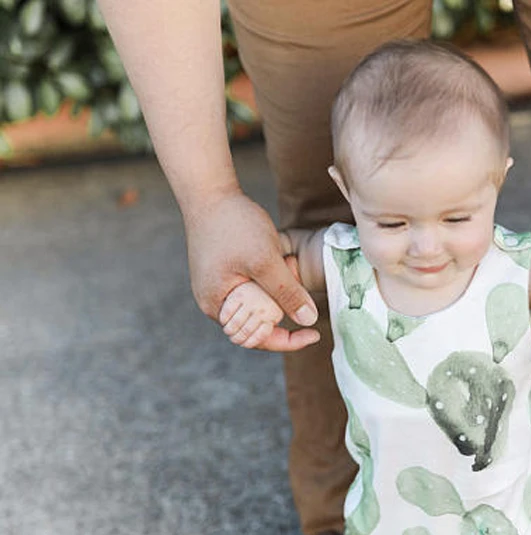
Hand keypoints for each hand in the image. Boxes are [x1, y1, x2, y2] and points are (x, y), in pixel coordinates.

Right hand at [183, 189, 318, 349]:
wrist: (210, 192)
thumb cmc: (233, 224)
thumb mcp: (265, 261)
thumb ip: (286, 293)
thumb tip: (308, 320)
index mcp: (217, 307)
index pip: (257, 339)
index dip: (288, 341)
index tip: (314, 334)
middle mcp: (214, 304)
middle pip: (258, 326)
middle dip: (282, 309)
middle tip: (293, 273)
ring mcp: (218, 289)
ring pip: (257, 307)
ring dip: (277, 293)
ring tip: (286, 262)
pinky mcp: (224, 276)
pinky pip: (252, 291)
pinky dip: (270, 282)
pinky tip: (278, 259)